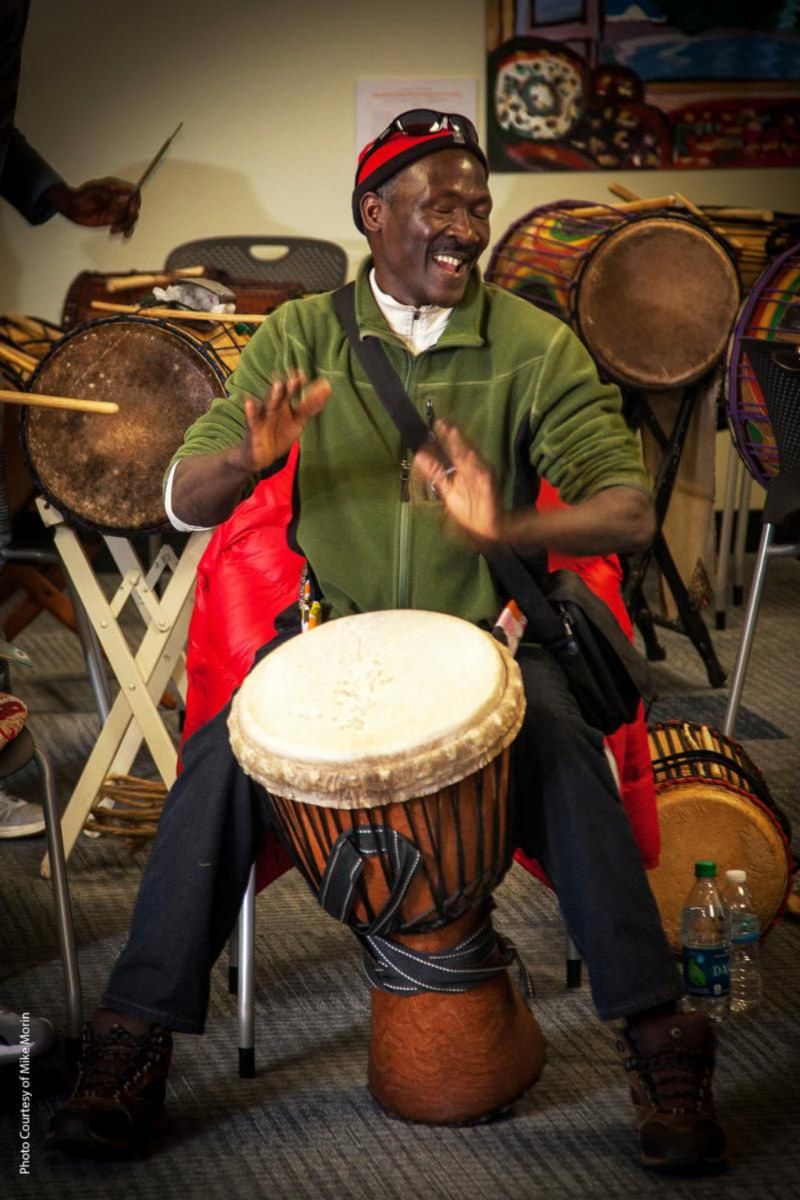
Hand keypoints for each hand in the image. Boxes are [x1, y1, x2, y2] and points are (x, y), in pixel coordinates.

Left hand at [46, 178, 140, 236]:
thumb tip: (123, 202)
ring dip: (125, 226)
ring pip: (130, 219)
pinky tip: (124, 236)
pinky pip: (125, 226)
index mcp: (116, 188)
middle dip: (129, 216)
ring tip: (113, 230)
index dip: (135, 200)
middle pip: (134, 207)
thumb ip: (109, 196)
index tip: (131, 209)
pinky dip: (126, 231)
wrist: (71, 207)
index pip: (133, 192)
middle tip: (119, 221)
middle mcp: (119, 198)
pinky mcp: (114, 220)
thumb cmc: (81, 196)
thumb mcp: (94, 192)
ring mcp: (117, 210)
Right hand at [231, 372, 331, 473]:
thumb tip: (328, 388)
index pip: (291, 391)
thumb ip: (311, 407)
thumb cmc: (279, 435)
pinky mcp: (253, 429)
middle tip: (295, 379)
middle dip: (287, 387)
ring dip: (273, 395)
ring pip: (268, 405)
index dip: (297, 383)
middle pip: (280, 395)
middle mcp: (273, 407)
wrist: (261, 457)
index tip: (303, 375)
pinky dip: (251, 411)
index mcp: (284, 405)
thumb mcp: (298, 422)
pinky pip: (252, 419)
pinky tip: (249, 402)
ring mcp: (263, 417)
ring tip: (278, 384)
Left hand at [413, 419, 503, 548]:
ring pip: (471, 457)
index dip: (445, 437)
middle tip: (442, 423)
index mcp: (462, 469)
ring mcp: (481, 476)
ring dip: (463, 445)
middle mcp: (472, 469)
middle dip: (453, 436)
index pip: (453, 450)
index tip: (437, 423)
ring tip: (454, 432)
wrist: (486, 527)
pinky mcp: (488, 485)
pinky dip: (475, 465)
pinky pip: (482, 474)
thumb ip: (435, 472)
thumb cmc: (468, 508)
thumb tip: (419, 456)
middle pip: (461, 449)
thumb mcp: (447, 489)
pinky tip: (470, 455)